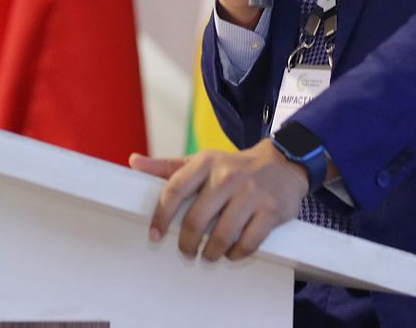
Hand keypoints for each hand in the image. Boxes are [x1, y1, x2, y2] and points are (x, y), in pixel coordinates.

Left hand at [129, 142, 307, 261]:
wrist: (281, 164)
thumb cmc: (233, 167)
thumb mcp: (202, 161)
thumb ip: (168, 166)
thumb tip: (133, 162)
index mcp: (206, 162)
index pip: (175, 190)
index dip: (161, 216)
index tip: (154, 235)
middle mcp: (227, 176)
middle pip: (196, 219)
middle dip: (187, 243)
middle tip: (186, 251)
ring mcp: (251, 193)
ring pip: (222, 236)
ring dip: (210, 253)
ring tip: (207, 254)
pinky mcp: (271, 210)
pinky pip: (248, 243)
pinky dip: (236, 254)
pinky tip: (231, 253)